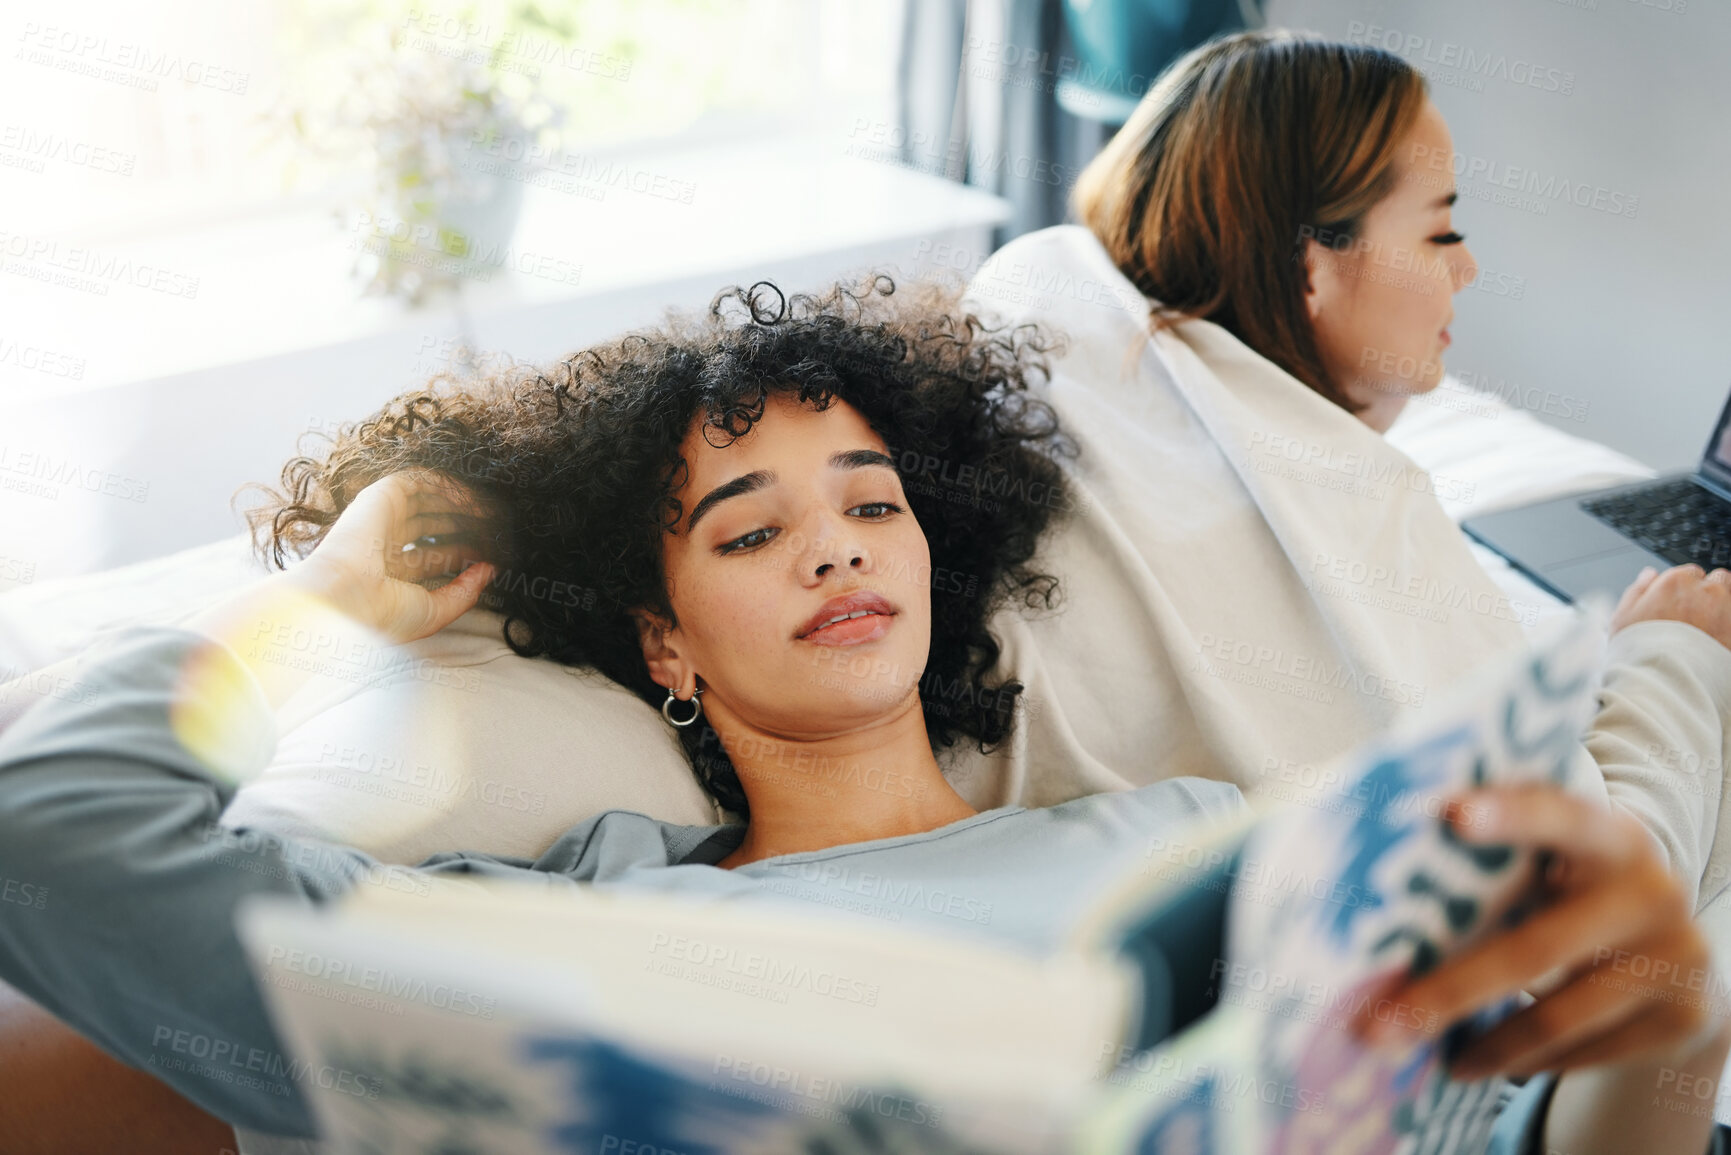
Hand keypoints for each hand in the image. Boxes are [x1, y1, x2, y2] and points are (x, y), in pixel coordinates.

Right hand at [284, 470, 496, 644]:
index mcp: (393, 573)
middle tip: (495, 527)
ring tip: (490, 512)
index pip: (436, 555)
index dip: (465, 552)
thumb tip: (489, 571)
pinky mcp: (380, 497)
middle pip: (433, 525)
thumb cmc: (382, 614)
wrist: (346, 600)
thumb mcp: (434, 611)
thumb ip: (464, 593)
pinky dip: (447, 485)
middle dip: (466, 524)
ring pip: (427, 499)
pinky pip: (419, 480)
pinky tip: (472, 500)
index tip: (493, 554)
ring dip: (460, 502)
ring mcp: (382, 519)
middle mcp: (386, 544)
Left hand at [1356, 786, 1726, 1080]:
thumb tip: (1368, 848)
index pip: (1560, 816)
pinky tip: (1483, 1061)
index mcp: (1611, 835)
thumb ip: (1493, 850)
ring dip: (1483, 1044)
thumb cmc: (1574, 891)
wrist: (1678, 954)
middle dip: (1449, 992)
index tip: (1451, 813)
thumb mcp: (1555, 857)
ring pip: (1557, 1016)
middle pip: (1535, 949)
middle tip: (1378, 1026)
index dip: (1511, 816)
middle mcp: (1651, 892)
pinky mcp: (1682, 1018)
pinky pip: (1585, 1052)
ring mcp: (1675, 958)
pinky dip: (1527, 1061)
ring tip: (1418, 1056)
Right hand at [1611, 564, 1730, 650]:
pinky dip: (1727, 624)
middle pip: (1716, 580)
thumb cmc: (1642, 652)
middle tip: (1695, 616)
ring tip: (1708, 628)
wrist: (1667, 682)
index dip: (1682, 589)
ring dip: (1722, 606)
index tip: (1677, 605)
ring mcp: (1726, 609)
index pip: (1688, 573)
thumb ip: (1637, 590)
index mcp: (1675, 582)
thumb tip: (1649, 575)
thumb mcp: (1622, 618)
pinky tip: (1715, 639)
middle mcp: (1705, 590)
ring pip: (1730, 595)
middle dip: (1708, 593)